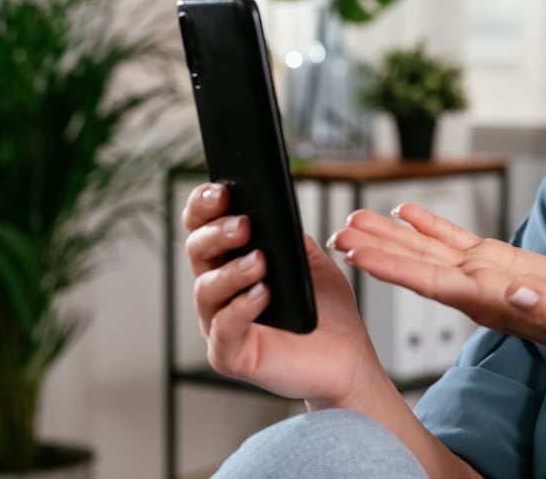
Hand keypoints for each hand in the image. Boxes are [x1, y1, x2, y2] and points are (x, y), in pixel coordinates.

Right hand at [182, 183, 382, 404]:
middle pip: (197, 251)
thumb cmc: (326, 311)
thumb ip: (290, 238)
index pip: (204, 227)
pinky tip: (262, 294)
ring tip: (261, 261)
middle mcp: (219, 291)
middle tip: (244, 224)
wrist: (348, 357)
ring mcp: (220, 323)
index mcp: (232, 261)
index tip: (222, 189)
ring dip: (232, 271)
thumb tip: (272, 210)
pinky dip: (240, 308)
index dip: (204, 206)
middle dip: (216, 233)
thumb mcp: (311, 262)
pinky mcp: (229, 355)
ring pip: (206, 289)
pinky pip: (223, 329)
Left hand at [329, 203, 545, 373]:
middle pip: (415, 264)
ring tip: (355, 217)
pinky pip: (452, 239)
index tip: (356, 256)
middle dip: (375, 248)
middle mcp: (472, 287)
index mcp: (486, 300)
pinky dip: (427, 223)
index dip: (391, 266)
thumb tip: (516, 291)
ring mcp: (479, 274)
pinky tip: (404, 210)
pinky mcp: (492, 261)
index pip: (428, 281)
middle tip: (336, 232)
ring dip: (390, 234)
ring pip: (426, 249)